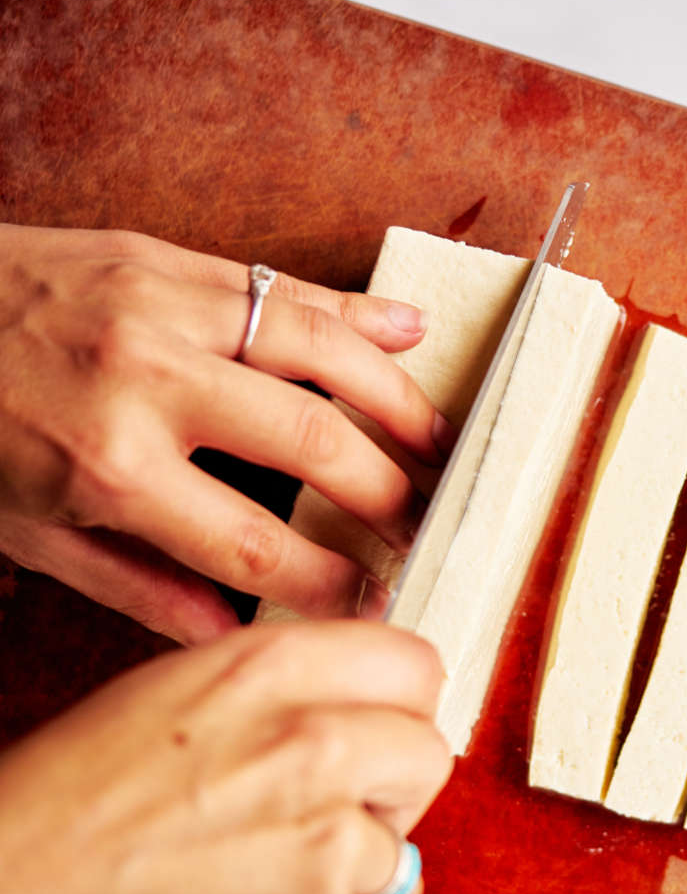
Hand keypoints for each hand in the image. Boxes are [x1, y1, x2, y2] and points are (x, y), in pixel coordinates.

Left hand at [0, 225, 449, 643]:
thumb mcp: (22, 531)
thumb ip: (134, 583)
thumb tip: (227, 636)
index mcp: (108, 468)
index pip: (255, 542)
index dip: (330, 583)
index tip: (369, 604)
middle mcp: (148, 383)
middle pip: (313, 442)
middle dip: (387, 495)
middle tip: (424, 528)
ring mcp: (161, 308)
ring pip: (318, 350)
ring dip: (396, 399)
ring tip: (439, 444)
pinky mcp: (163, 258)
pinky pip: (282, 285)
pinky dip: (353, 310)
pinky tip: (408, 331)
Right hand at [0, 620, 451, 893]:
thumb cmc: (70, 808)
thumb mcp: (177, 694)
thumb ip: (285, 692)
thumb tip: (362, 711)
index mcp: (270, 673)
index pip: (415, 666)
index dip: (397, 705)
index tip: (383, 729)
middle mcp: (313, 748)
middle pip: (428, 756)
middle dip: (387, 789)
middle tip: (323, 812)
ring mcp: (329, 849)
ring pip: (399, 856)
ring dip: (345, 874)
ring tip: (255, 876)